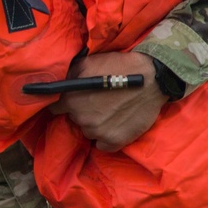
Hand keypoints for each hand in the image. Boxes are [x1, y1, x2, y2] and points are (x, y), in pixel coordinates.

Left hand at [48, 52, 165, 151]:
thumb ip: (69, 75)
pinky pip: (103, 145)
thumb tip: (56, 83)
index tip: (74, 100)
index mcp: (71, 100)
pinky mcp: (115, 142)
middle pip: (75, 119)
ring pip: (89, 131)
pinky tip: (116, 125)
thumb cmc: (119, 66)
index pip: (55, 108)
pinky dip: (107, 137)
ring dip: (96, 124)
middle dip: (82, 111)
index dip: (64, 103)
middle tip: (99, 102)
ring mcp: (98, 132)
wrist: (152, 79)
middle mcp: (81, 119)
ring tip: (111, 111)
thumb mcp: (88, 62)